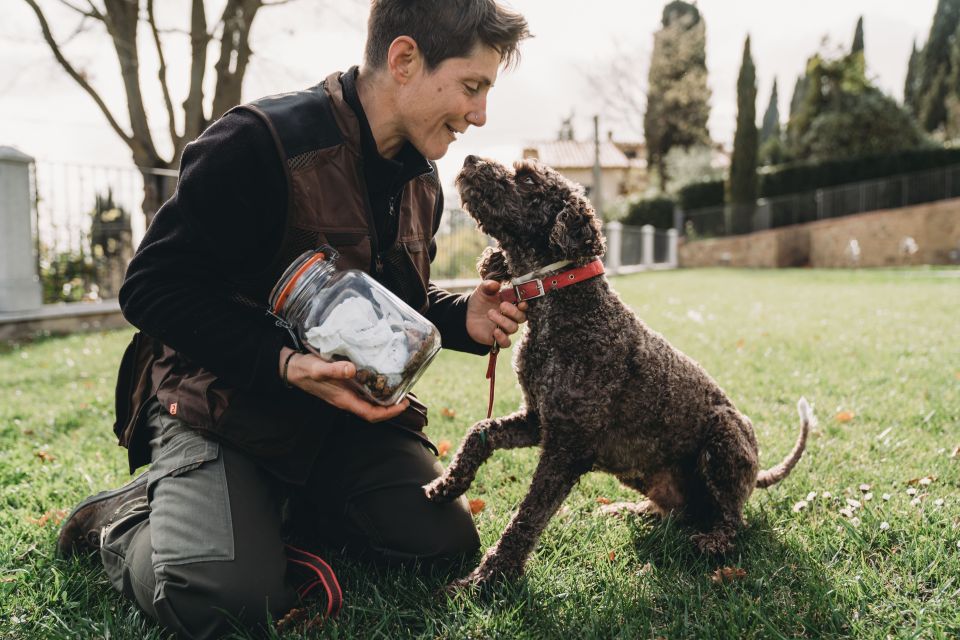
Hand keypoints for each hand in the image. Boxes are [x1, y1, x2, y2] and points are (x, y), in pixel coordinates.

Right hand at [279, 347, 408, 421]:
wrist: (292, 368)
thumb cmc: (305, 369)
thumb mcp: (318, 368)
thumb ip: (334, 370)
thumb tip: (352, 370)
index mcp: (343, 400)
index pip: (371, 414)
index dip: (389, 413)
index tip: (403, 405)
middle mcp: (346, 400)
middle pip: (373, 411)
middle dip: (391, 408)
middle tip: (406, 397)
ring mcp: (345, 394)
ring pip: (369, 403)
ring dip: (384, 400)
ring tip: (399, 389)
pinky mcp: (344, 387)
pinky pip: (363, 393)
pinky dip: (375, 390)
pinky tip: (381, 379)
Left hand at [466, 280, 527, 347]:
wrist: (467, 315)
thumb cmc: (479, 301)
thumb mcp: (482, 291)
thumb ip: (488, 286)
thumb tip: (495, 284)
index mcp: (511, 304)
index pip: (523, 306)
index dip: (524, 305)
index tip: (520, 302)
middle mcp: (510, 317)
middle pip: (521, 317)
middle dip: (513, 311)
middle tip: (502, 306)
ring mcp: (504, 328)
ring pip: (513, 328)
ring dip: (503, 321)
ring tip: (490, 314)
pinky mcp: (497, 338)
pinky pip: (506, 342)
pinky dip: (502, 338)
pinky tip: (494, 331)